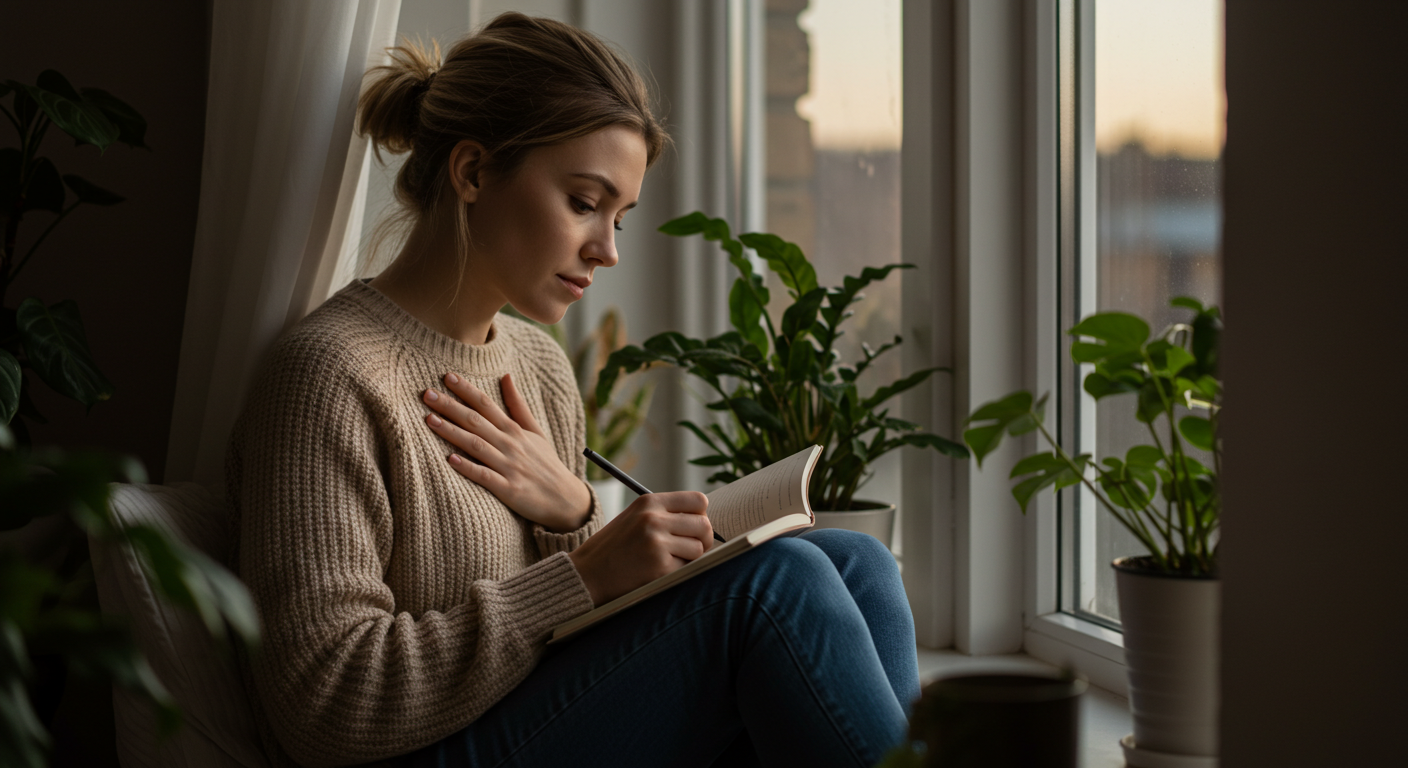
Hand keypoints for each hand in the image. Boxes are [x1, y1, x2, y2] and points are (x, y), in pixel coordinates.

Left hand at [423, 372, 591, 531]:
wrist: (566, 499)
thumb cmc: (547, 464)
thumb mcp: (536, 431)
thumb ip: (518, 405)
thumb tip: (506, 376)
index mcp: (514, 430)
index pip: (486, 405)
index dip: (467, 390)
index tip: (446, 376)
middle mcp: (510, 445)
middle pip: (476, 421)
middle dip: (450, 406)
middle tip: (427, 394)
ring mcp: (509, 467)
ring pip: (476, 446)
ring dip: (452, 432)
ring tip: (430, 420)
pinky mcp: (509, 490)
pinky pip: (485, 477)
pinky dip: (469, 468)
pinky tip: (450, 459)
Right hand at [568, 491, 712, 605]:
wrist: (586, 575)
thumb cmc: (612, 548)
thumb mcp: (634, 518)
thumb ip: (665, 514)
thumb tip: (703, 521)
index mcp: (649, 502)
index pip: (698, 500)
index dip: (701, 516)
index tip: (693, 528)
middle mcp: (654, 518)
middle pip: (704, 525)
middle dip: (703, 540)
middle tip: (689, 550)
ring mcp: (657, 542)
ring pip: (699, 549)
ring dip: (690, 559)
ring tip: (669, 562)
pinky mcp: (659, 567)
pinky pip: (687, 568)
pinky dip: (679, 573)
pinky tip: (660, 573)